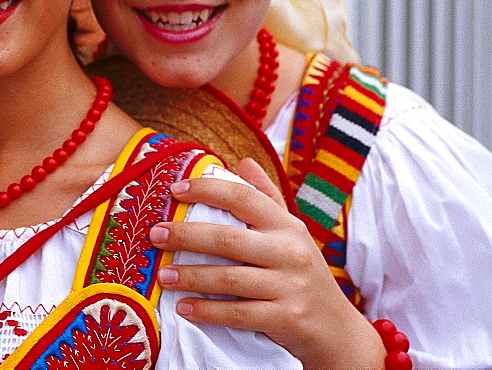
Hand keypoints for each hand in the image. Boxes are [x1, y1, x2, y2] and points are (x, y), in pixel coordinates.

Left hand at [151, 158, 384, 367]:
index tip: (174, 190)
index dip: (207, 190)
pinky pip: (238, 314)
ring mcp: (290, 286)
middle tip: (155, 235)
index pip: (243, 197)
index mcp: (287, 225)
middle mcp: (290, 252)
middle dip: (186, 236)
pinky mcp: (287, 319)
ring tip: (162, 276)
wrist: (336, 329)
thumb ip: (265, 198)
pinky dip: (207, 311)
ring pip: (230, 278)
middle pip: (228, 239)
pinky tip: (184, 308)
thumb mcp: (291, 233)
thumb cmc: (301, 274)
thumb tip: (243, 161)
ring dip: (191, 276)